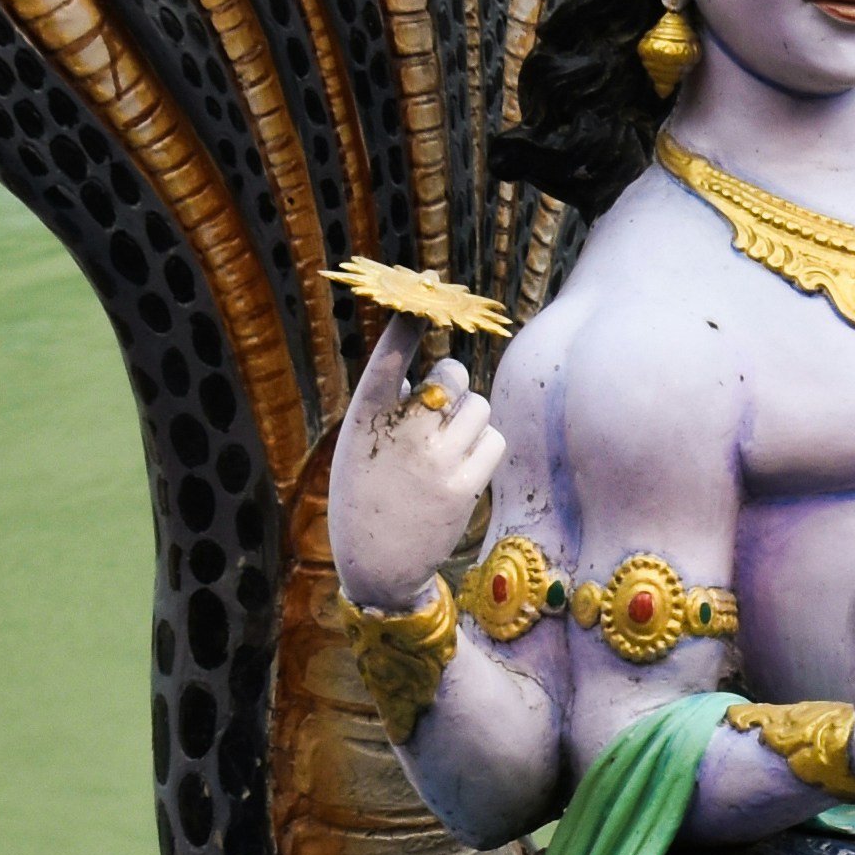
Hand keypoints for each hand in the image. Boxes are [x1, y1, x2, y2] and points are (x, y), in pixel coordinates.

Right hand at [334, 317, 504, 603]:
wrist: (376, 564)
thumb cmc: (368, 494)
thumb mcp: (361, 444)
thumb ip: (392, 407)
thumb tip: (440, 375)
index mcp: (364, 417)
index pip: (389, 357)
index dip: (409, 322)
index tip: (429, 289)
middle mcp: (400, 434)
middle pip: (454, 375)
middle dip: (455, 383)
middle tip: (440, 406)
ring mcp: (434, 460)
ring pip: (479, 407)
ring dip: (470, 418)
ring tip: (446, 445)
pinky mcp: (463, 486)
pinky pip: (493, 439)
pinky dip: (484, 446)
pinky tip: (463, 465)